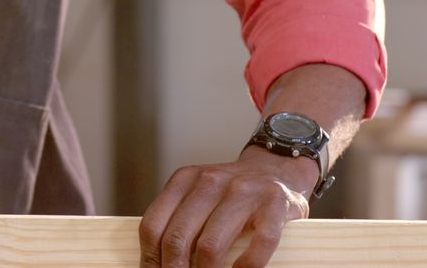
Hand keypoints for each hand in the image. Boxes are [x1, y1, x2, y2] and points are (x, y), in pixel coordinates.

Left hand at [138, 147, 316, 267]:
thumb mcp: (198, 196)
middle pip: (177, 238)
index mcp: (185, 179)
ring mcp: (244, 191)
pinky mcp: (275, 203)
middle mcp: (211, 181)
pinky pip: (258, 243)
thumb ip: (179, 220)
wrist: (276, 169)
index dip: (150, 259)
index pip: (153, 226)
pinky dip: (247, 266)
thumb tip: (157, 263)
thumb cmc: (230, 195)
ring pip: (211, 245)